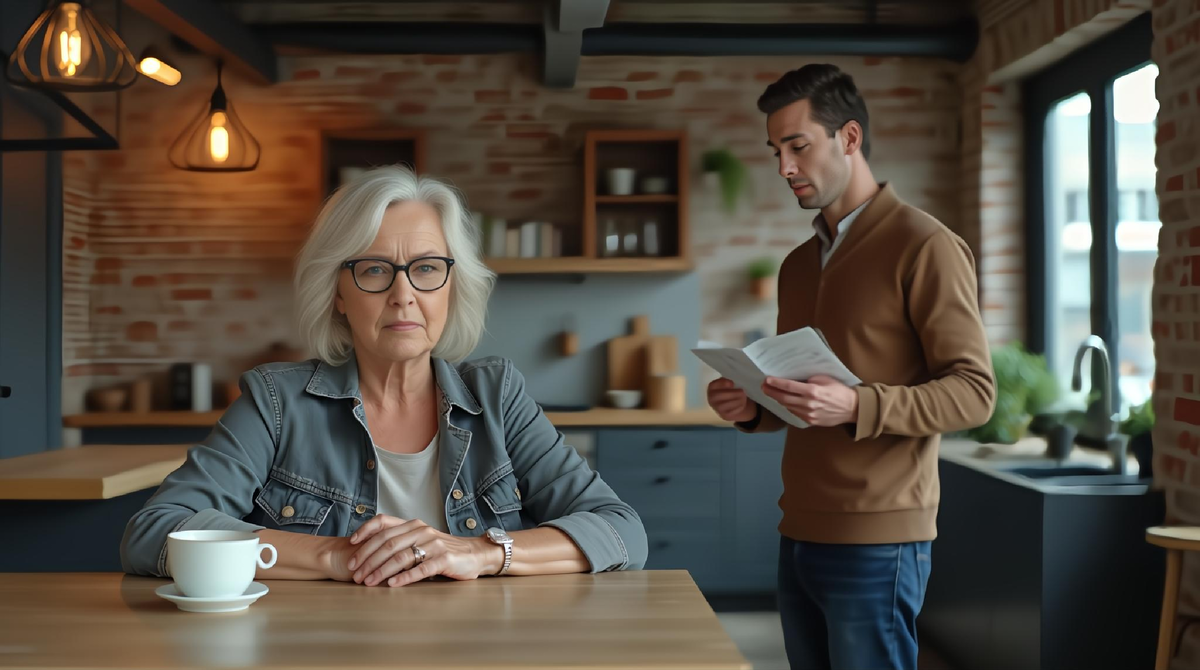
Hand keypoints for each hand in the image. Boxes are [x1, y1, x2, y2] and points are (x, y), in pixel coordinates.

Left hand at [344, 515, 501, 586]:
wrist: (473, 555)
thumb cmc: (442, 551)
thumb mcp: (420, 540)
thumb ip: (400, 542)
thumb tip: (368, 552)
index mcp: (413, 525)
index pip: (384, 522)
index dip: (365, 532)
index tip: (351, 544)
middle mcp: (422, 531)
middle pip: (388, 543)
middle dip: (368, 559)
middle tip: (355, 574)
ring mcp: (433, 544)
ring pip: (401, 556)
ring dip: (381, 571)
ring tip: (368, 582)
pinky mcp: (444, 559)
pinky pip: (420, 569)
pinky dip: (404, 577)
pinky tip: (392, 585)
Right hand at [707, 377, 757, 422]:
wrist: (734, 405)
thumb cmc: (732, 390)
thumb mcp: (730, 383)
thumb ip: (731, 380)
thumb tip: (737, 378)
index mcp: (712, 388)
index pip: (713, 385)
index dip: (722, 383)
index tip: (732, 383)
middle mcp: (711, 398)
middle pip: (718, 396)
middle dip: (732, 393)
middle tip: (742, 391)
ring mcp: (716, 408)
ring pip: (725, 405)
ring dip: (737, 400)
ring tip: (744, 397)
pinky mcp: (724, 415)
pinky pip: (731, 412)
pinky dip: (739, 407)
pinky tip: (742, 403)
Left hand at [761, 375, 858, 426]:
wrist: (851, 409)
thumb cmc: (839, 391)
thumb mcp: (825, 379)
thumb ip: (809, 380)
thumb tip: (795, 380)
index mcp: (813, 391)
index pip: (789, 387)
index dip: (776, 383)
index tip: (767, 380)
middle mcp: (809, 404)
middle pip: (784, 398)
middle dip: (772, 392)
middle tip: (763, 387)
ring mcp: (809, 414)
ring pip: (788, 407)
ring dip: (778, 400)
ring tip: (771, 393)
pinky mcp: (810, 421)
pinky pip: (795, 413)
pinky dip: (788, 407)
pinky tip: (784, 401)